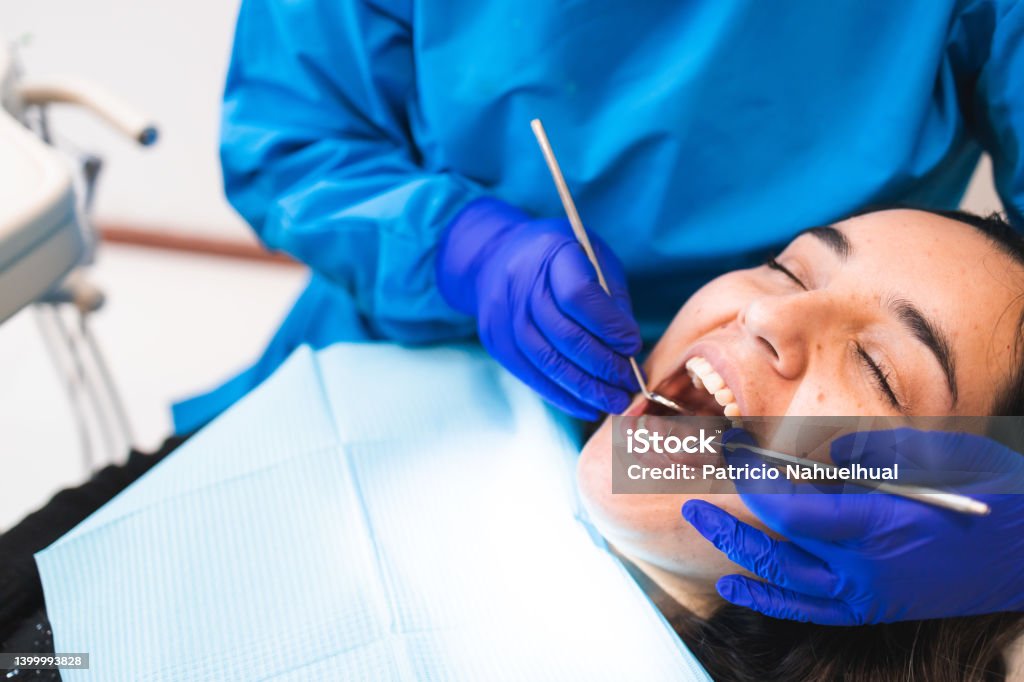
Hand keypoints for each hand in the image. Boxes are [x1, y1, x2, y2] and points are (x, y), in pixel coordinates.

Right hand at [436, 197, 640, 418]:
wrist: (497, 257)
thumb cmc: (560, 260)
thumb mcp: (594, 261)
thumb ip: (612, 302)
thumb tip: (629, 352)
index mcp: (552, 254)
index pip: (579, 296)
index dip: (609, 326)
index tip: (633, 346)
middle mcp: (521, 285)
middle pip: (565, 335)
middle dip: (603, 366)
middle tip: (630, 384)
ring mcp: (503, 316)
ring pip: (548, 362)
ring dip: (586, 388)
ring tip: (615, 401)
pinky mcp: (496, 341)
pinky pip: (532, 376)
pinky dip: (563, 396)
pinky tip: (588, 406)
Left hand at [682, 428, 1023, 623]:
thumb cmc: (994, 494)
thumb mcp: (944, 454)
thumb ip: (876, 451)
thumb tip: (822, 454)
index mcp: (880, 524)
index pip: (791, 511)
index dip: (753, 486)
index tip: (736, 459)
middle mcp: (867, 568)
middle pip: (775, 548)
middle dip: (727, 522)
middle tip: (691, 500)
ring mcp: (868, 595)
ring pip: (783, 582)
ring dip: (737, 554)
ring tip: (701, 526)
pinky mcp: (872, 608)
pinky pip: (806, 609)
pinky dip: (766, 600)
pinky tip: (733, 587)